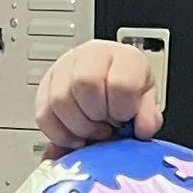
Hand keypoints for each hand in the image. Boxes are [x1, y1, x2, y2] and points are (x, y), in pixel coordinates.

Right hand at [37, 39, 158, 150]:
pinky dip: (59, 134)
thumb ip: (149, 114)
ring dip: (78, 127)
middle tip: (106, 126)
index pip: (119, 83)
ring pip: (59, 100)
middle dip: (97, 117)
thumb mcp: (146, 98)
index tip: (124, 118)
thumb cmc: (128, 85)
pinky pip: (43, 115)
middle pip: (84, 85)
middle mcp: (89, 56)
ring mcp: (63, 68)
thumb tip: (143, 129)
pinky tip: (75, 137)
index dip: (122, 109)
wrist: (110, 76)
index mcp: (122, 56)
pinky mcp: (44, 86)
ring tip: (92, 131)